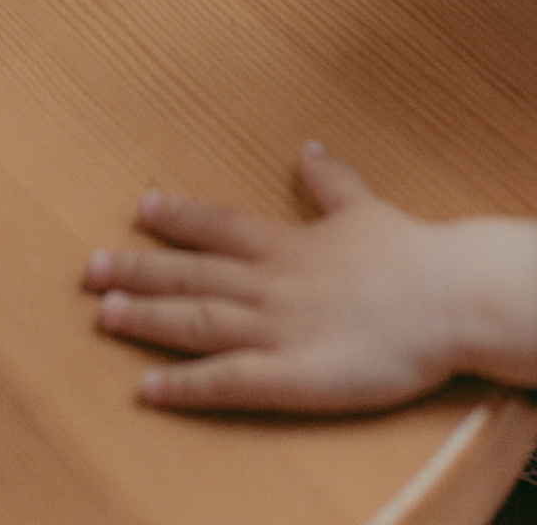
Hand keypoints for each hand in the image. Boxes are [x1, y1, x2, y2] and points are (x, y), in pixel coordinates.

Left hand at [85, 141, 536, 414]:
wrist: (446, 298)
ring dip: (147, 320)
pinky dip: (184, 386)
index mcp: (289, 244)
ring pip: (197, 323)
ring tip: (103, 315)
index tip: (141, 209)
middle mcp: (271, 283)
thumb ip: (331, 181)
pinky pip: (226, 382)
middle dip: (139, 273)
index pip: (220, 227)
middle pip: (193, 277)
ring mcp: (275, 330)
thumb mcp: (365, 206)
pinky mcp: (290, 377)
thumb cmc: (411, 254)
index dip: (178, 220)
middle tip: (90, 268)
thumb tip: (308, 147)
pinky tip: (148, 389)